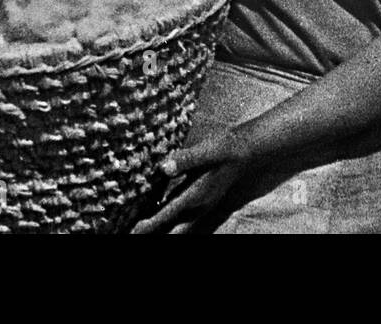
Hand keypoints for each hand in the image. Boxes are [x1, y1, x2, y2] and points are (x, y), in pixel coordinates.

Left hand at [131, 138, 247, 233]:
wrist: (246, 150)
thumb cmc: (226, 148)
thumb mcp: (207, 150)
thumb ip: (186, 160)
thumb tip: (163, 168)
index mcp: (197, 194)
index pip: (169, 213)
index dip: (151, 223)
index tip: (135, 229)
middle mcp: (199, 204)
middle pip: (173, 226)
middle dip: (154, 230)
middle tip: (134, 231)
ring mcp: (201, 204)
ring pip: (178, 222)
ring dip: (162, 226)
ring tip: (142, 226)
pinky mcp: (201, 199)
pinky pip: (182, 214)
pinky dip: (169, 216)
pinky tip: (158, 210)